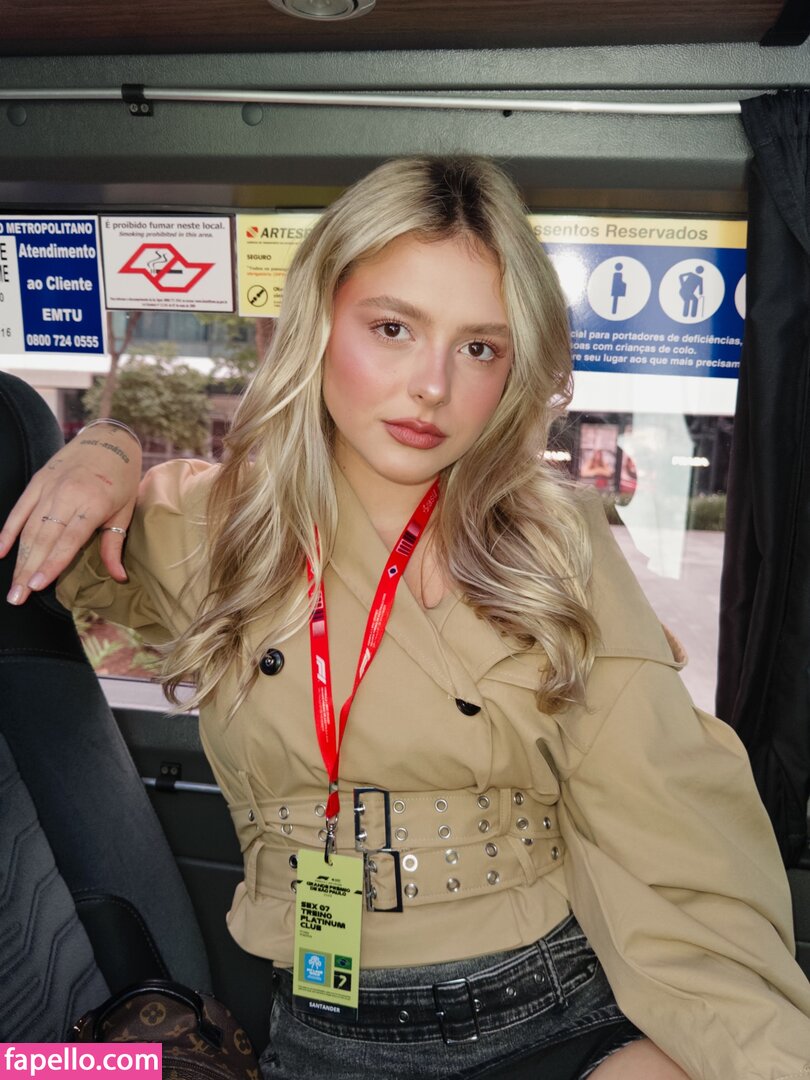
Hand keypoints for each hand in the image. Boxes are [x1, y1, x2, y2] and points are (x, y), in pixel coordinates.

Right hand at [0, 421, 141, 605]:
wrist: (110, 439)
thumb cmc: (122, 479)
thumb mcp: (125, 511)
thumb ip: (114, 546)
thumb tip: (118, 578)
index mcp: (93, 504)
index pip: (68, 540)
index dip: (51, 564)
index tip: (36, 586)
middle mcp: (67, 495)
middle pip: (43, 539)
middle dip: (28, 570)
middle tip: (16, 597)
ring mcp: (49, 487)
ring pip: (28, 528)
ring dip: (18, 558)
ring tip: (13, 585)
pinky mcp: (37, 481)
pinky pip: (19, 509)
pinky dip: (8, 531)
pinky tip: (0, 552)